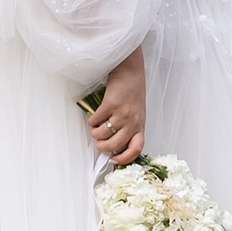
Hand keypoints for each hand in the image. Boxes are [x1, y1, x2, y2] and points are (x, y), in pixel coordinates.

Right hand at [85, 50, 145, 164]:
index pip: (136, 149)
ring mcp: (122, 113)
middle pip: (114, 145)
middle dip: (102, 146)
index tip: (113, 160)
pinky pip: (96, 120)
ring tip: (95, 127)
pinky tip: (94, 116)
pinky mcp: (111, 104)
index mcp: (140, 125)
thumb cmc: (133, 91)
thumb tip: (112, 142)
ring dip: (95, 133)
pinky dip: (92, 120)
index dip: (124, 158)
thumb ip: (129, 127)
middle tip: (98, 142)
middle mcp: (133, 122)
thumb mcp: (136, 112)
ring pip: (102, 134)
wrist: (131, 70)